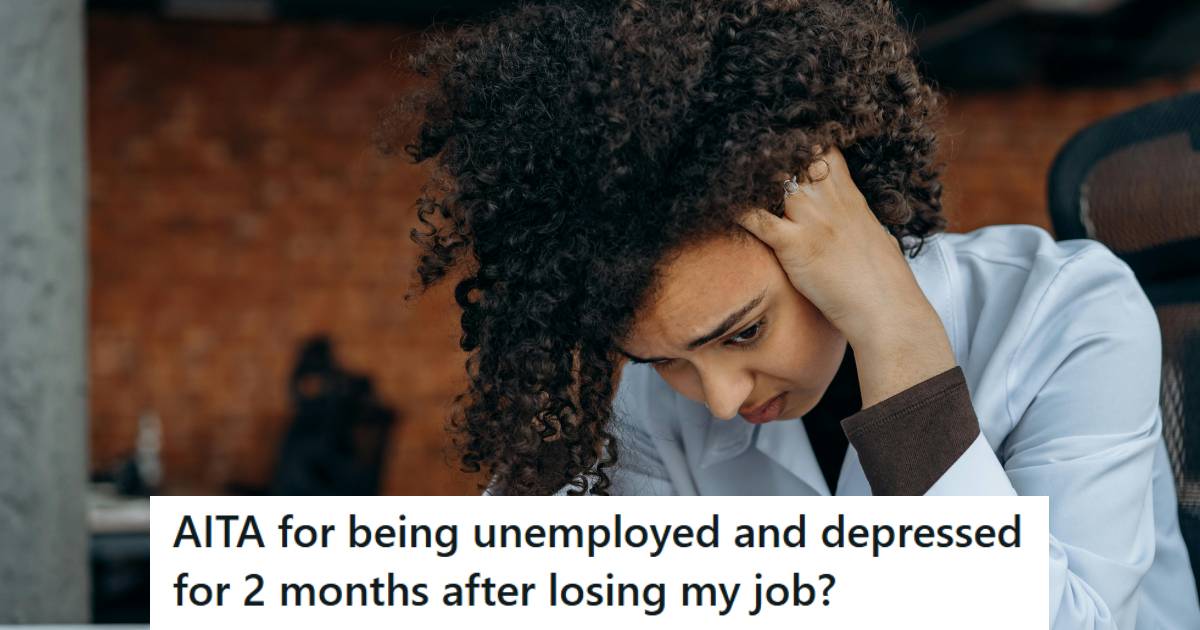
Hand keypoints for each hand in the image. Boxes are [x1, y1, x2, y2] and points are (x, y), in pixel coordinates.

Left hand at [737, 146, 954, 406]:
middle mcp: (829, 201)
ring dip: (748, 178)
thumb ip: (858, 221)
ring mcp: (811, 220)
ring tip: (726, 172)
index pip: (824, 151)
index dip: (801, 144)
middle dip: (769, 153)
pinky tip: (719, 207)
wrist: (886, 310)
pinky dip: (736, 212)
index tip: (781, 145)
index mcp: (849, 197)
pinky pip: (757, 219)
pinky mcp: (794, 245)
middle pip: (794, 156)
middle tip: (741, 151)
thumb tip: (857, 222)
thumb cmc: (884, 282)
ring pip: (772, 180)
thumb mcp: (875, 237)